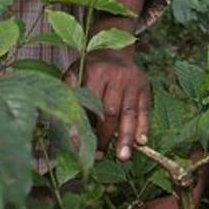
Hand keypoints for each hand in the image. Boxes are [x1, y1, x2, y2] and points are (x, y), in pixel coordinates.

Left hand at [66, 46, 148, 161]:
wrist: (114, 50)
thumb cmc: (89, 70)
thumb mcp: (74, 73)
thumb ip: (69, 94)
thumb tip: (63, 126)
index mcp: (95, 72)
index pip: (90, 104)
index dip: (85, 126)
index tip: (80, 146)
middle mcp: (116, 76)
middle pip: (110, 111)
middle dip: (105, 136)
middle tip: (99, 157)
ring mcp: (132, 81)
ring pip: (129, 113)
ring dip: (126, 137)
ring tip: (123, 157)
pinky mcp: (144, 86)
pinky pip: (144, 109)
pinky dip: (143, 126)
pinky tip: (141, 142)